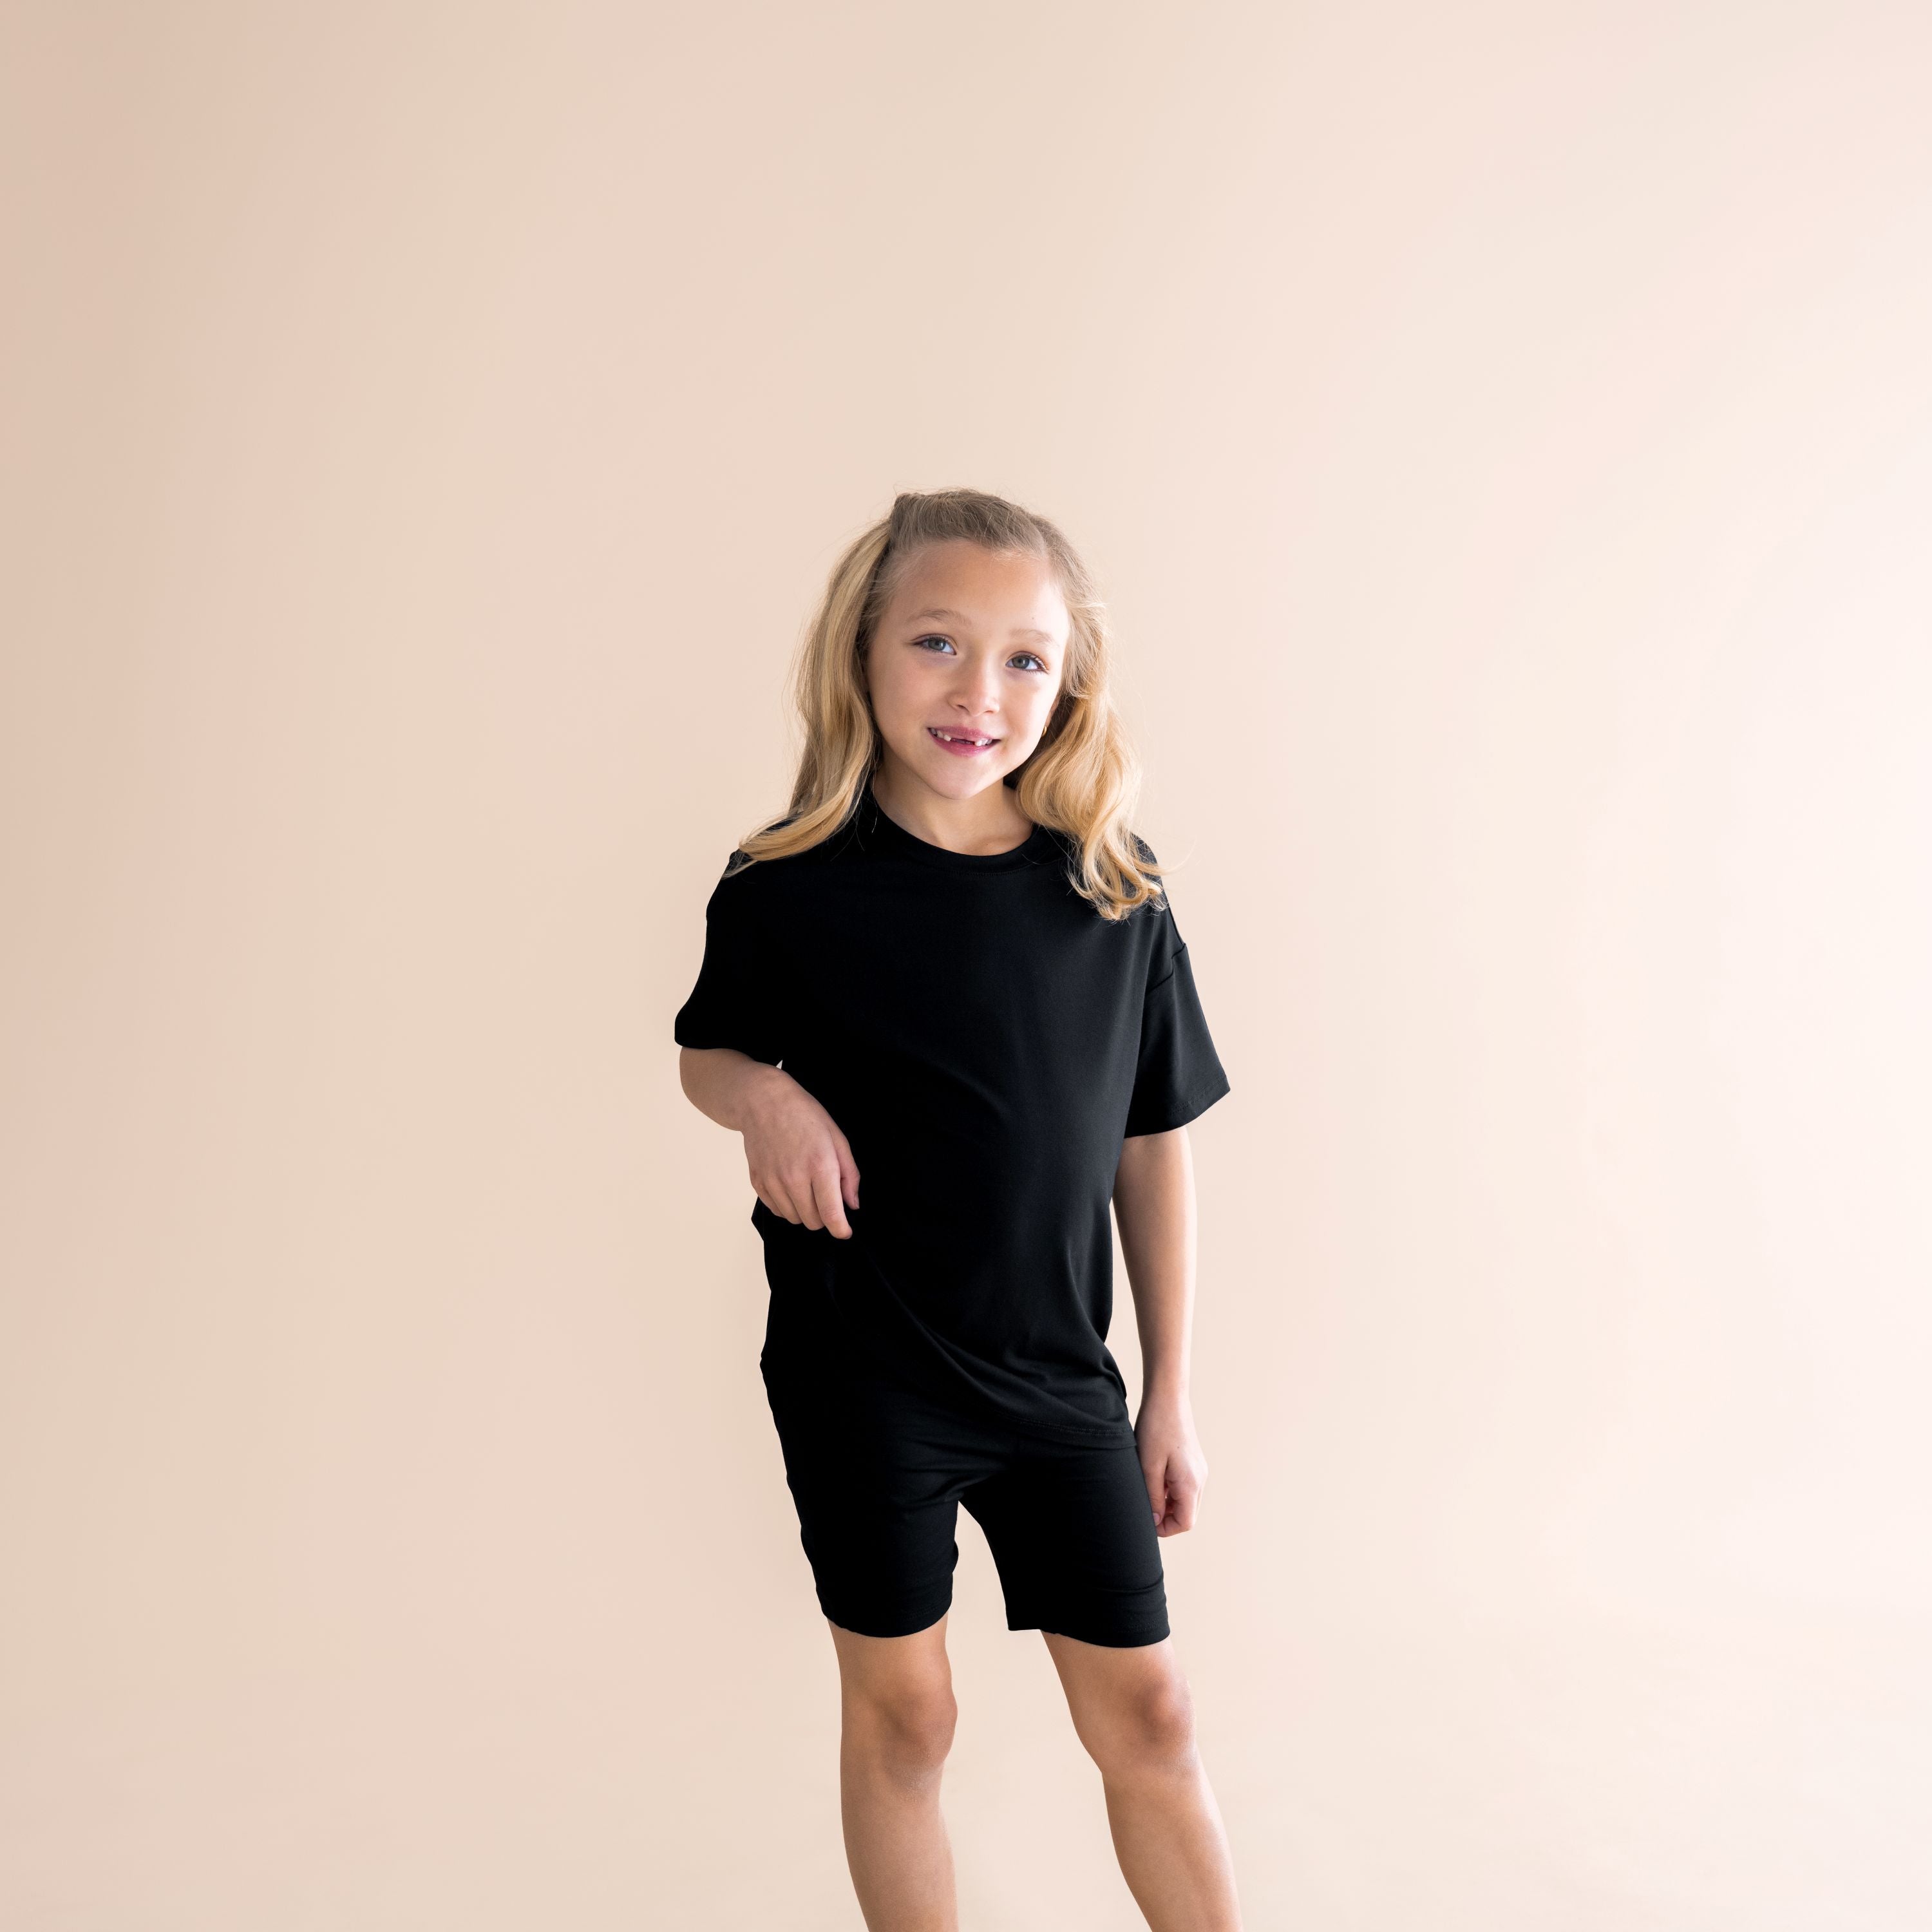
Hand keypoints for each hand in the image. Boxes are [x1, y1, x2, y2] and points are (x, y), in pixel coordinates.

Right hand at [741, 1068, 861, 1237]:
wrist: (764, 1103)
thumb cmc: (805, 1116)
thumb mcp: (838, 1139)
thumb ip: (849, 1175)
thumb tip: (852, 1204)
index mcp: (820, 1166)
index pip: (831, 1215)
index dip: (841, 1230)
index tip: (845, 1231)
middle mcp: (794, 1178)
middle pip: (813, 1221)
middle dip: (824, 1216)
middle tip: (826, 1197)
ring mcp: (773, 1182)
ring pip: (794, 1219)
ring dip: (805, 1212)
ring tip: (808, 1188)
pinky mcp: (758, 1182)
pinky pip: (776, 1210)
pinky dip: (787, 1206)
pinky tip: (791, 1187)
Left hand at [1134, 1389, 1206, 1536]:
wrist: (1167, 1398)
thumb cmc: (1156, 1429)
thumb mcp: (1148, 1467)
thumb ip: (1153, 1498)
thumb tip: (1155, 1522)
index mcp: (1191, 1483)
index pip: (1185, 1523)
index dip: (1164, 1528)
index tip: (1145, 1520)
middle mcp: (1199, 1479)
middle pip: (1187, 1514)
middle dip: (1165, 1517)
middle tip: (1143, 1505)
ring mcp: (1198, 1470)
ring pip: (1185, 1501)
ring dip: (1166, 1503)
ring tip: (1146, 1488)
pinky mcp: (1193, 1462)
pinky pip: (1183, 1487)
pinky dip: (1169, 1490)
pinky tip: (1153, 1477)